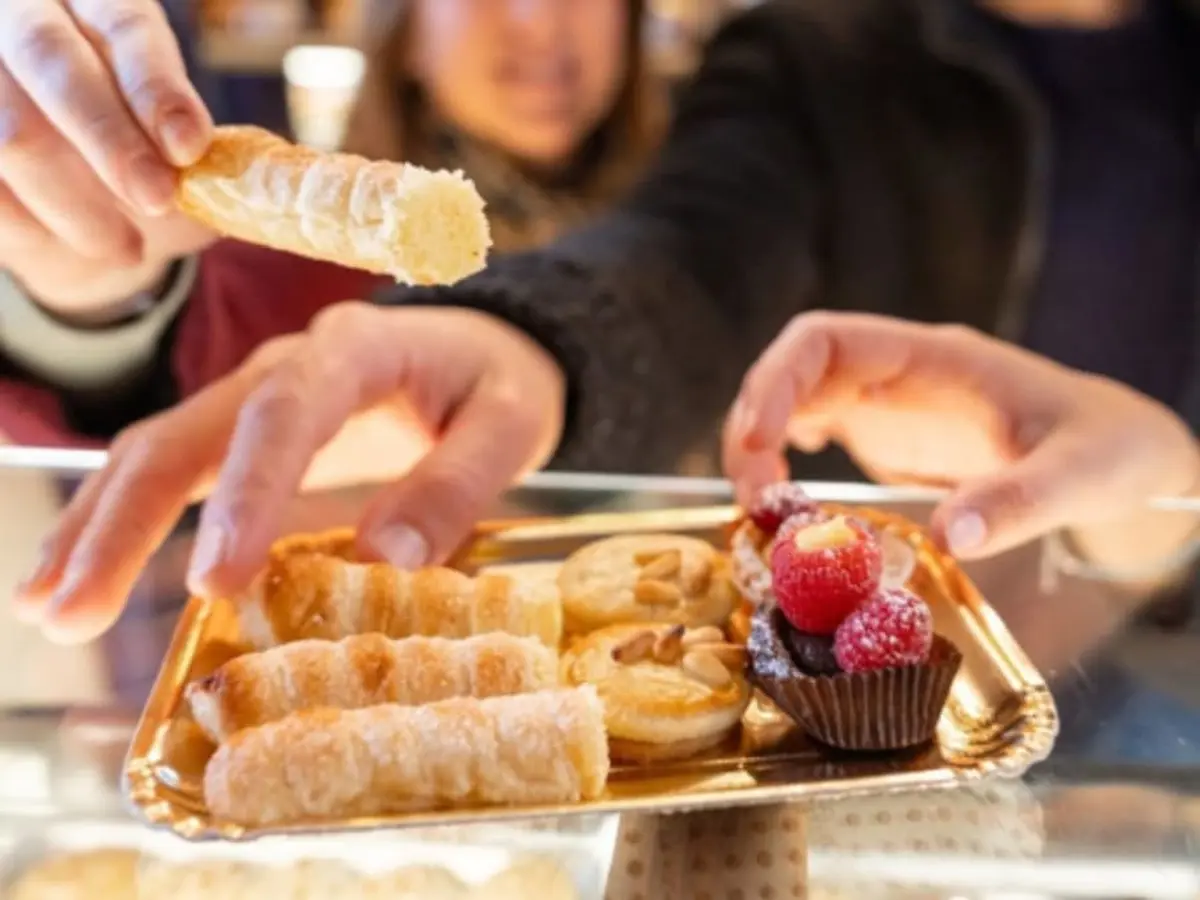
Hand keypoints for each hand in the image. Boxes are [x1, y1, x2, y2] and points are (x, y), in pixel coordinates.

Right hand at [0, 0, 215, 312]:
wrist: (68, 192)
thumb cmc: (137, 155)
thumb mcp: (175, 142)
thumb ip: (201, 152)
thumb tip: (254, 189)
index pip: (124, 24)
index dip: (156, 86)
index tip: (189, 146)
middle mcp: (22, 12)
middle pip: (53, 61)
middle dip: (109, 140)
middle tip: (158, 199)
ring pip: (10, 130)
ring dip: (73, 202)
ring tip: (127, 250)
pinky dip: (31, 224)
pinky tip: (69, 245)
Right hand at [16, 304, 565, 642]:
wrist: (490, 349)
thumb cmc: (499, 385)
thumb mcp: (510, 423)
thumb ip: (459, 481)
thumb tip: (388, 557)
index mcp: (355, 351)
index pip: (284, 413)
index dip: (245, 492)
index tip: (218, 578)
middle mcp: (288, 367)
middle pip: (188, 431)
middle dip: (125, 520)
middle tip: (73, 606)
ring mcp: (256, 397)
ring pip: (157, 448)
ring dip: (98, 525)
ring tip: (47, 605)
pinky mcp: (245, 435)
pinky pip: (169, 468)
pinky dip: (118, 519)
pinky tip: (76, 573)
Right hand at [723, 312, 1199, 560]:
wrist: (1118, 455)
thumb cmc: (1107, 450)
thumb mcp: (1080, 476)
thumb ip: (1022, 501)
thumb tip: (954, 536)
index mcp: (933, 357)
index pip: (826, 339)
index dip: (777, 380)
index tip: (758, 441)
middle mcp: (895, 372)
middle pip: (791, 374)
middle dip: (754, 426)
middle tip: (754, 501)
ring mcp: (884, 402)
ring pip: (790, 404)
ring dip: (759, 450)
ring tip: (762, 513)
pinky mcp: (882, 435)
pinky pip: (808, 433)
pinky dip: (779, 462)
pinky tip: (779, 497)